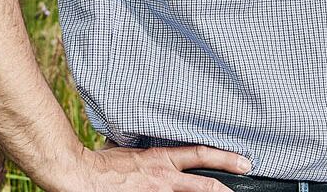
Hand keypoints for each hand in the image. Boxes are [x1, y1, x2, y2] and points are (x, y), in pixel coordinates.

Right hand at [38, 144, 252, 191]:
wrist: (81, 175)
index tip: (246, 162)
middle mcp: (164, 178)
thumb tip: (154, 140)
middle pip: (204, 185)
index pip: (202, 155)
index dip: (227, 158)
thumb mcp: (131, 148)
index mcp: (162, 159)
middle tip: (243, 189)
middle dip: (226, 189)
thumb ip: (147, 149)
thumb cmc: (103, 162)